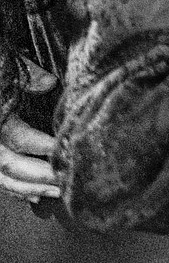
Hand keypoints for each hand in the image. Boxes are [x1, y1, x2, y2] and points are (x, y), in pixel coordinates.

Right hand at [0, 60, 60, 203]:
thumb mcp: (10, 66)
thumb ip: (29, 76)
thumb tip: (48, 83)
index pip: (19, 139)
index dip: (44, 147)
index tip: (67, 151)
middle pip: (10, 164)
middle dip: (40, 175)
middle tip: (67, 180)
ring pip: (3, 177)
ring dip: (30, 188)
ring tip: (58, 192)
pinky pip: (0, 178)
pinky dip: (16, 190)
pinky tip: (36, 197)